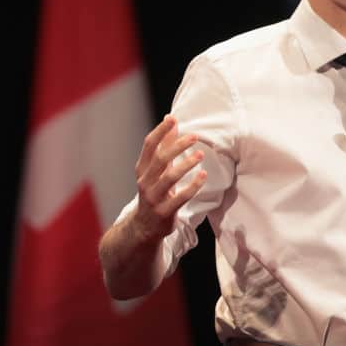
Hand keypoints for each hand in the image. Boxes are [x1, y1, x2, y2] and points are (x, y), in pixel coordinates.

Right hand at [131, 114, 206, 243]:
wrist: (144, 226)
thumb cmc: (154, 191)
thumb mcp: (155, 170)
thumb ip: (164, 145)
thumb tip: (170, 119)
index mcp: (142, 169)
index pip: (148, 145)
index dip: (160, 131)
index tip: (173, 119)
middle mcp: (145, 182)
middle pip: (160, 159)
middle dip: (177, 146)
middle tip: (194, 137)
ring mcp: (153, 198)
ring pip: (169, 177)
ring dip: (186, 164)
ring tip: (200, 155)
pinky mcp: (164, 212)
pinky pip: (180, 197)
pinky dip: (192, 186)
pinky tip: (203, 176)